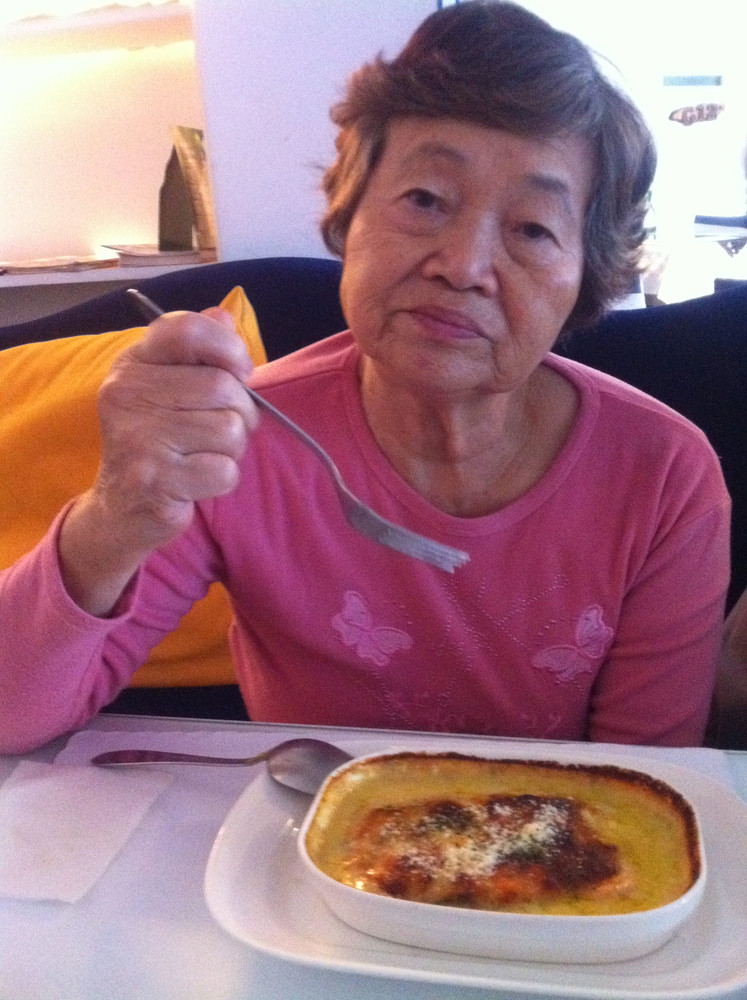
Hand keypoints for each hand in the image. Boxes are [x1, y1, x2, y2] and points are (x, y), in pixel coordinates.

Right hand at [59, 307, 258, 614]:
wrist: (120, 507)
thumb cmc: (157, 439)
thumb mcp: (169, 387)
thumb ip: (198, 351)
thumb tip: (224, 316)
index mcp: (132, 363)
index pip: (187, 329)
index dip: (228, 347)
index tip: (241, 371)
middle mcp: (125, 394)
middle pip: (222, 387)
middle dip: (241, 412)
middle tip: (225, 428)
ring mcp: (136, 439)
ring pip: (229, 430)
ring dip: (232, 448)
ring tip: (205, 454)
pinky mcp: (153, 481)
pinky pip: (224, 471)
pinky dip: (223, 479)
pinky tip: (197, 480)